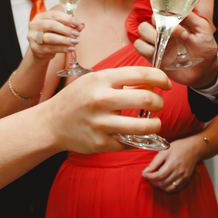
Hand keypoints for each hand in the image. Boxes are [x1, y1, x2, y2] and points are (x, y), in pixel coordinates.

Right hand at [26, 9, 81, 60]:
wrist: (41, 51)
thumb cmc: (52, 36)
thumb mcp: (61, 30)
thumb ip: (71, 27)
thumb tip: (82, 25)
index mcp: (40, 17)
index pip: (54, 14)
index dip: (66, 18)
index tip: (76, 23)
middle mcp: (34, 25)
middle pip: (51, 25)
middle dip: (66, 29)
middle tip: (76, 34)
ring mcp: (33, 37)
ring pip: (51, 37)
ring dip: (65, 40)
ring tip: (75, 42)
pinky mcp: (36, 48)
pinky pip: (51, 48)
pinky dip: (62, 48)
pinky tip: (71, 48)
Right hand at [42, 67, 168, 153]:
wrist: (51, 123)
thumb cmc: (77, 99)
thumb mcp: (95, 80)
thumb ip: (121, 80)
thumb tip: (151, 82)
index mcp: (101, 80)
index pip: (141, 74)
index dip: (160, 78)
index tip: (166, 84)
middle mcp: (101, 100)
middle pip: (147, 100)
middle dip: (159, 103)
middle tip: (158, 104)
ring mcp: (101, 124)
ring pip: (144, 126)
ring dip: (155, 124)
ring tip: (154, 122)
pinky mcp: (101, 143)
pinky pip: (130, 143)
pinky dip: (136, 139)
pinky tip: (133, 133)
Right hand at [133, 12, 217, 89]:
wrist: (204, 70)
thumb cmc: (205, 49)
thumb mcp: (202, 29)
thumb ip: (191, 17)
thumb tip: (179, 8)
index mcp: (174, 22)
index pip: (160, 12)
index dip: (166, 18)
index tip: (182, 31)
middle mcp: (163, 31)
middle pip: (147, 20)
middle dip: (158, 29)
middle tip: (173, 39)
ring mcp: (157, 43)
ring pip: (142, 31)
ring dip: (151, 37)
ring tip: (166, 48)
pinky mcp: (153, 56)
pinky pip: (140, 47)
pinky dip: (147, 49)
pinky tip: (160, 55)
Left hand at [143, 137, 203, 192]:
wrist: (194, 148)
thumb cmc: (179, 147)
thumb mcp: (165, 150)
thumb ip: (155, 161)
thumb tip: (146, 171)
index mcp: (173, 163)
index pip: (159, 176)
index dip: (150, 177)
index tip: (145, 174)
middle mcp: (179, 172)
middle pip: (163, 183)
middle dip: (153, 181)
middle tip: (149, 176)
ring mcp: (183, 177)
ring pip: (168, 188)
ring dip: (159, 186)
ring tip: (155, 179)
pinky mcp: (186, 180)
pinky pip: (175, 189)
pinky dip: (167, 188)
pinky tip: (163, 183)